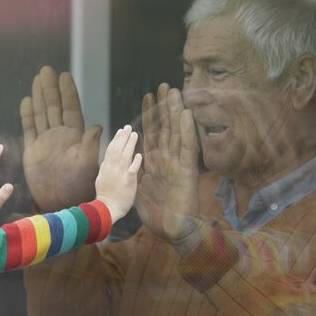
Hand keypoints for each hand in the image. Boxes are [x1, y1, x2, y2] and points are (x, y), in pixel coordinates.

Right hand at [20, 66, 101, 212]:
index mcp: (75, 136)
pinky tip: (27, 101)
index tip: (65, 75)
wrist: (60, 204)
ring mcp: (45, 142)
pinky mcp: (33, 151)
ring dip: (39, 97)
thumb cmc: (78, 187)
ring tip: (37, 79)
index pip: (71, 108)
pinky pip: (29, 129)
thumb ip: (91, 145)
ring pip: (41, 114)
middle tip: (47, 70)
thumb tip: (98, 126)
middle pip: (54, 106)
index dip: (67, 92)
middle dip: (50, 88)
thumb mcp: (88, 165)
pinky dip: (27, 115)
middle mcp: (60, 136)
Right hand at [95, 125, 141, 223]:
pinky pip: (132, 169)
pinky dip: (135, 161)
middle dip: (123, 137)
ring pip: (125, 155)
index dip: (116, 139)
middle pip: (118, 149)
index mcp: (106, 167)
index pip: (111, 149)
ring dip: (130, 144)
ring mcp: (120, 174)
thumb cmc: (105, 195)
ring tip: (134, 134)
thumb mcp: (101, 179)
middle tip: (128, 127)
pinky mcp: (128, 181)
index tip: (121, 130)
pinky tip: (138, 155)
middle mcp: (112, 168)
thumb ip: (105, 168)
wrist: (107, 207)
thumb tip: (106, 161)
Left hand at [136, 84, 199, 239]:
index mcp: (155, 160)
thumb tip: (127, 155)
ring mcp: (179, 162)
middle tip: (164, 85)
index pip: (151, 132)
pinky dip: (187, 131)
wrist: (171, 229)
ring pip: (177, 132)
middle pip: (166, 127)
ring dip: (176, 112)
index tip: (147, 95)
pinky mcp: (188, 170)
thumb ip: (134, 169)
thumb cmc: (156, 211)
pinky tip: (186, 114)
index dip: (149, 114)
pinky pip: (187, 147)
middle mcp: (168, 157)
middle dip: (164, 107)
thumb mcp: (139, 186)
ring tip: (175, 92)